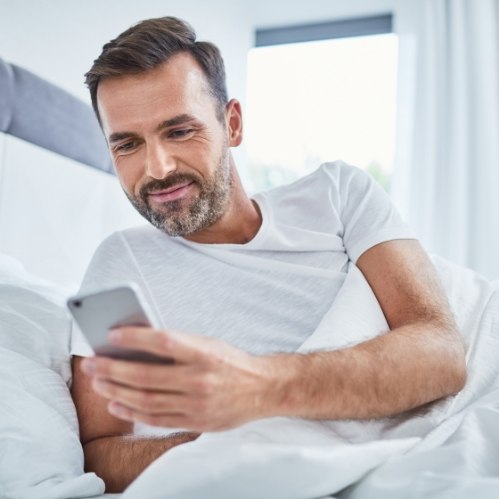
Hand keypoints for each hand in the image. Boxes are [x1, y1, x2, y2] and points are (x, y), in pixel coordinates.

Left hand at [80, 328, 274, 431]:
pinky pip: (157, 419)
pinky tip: (116, 403)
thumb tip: (139, 344)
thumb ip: (180, 345)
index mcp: (205, 353)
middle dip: (113, 369)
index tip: (112, 334)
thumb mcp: (209, 344)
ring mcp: (197, 403)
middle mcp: (200, 379)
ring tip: (98, 382)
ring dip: (117, 390)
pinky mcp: (195, 421)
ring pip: (147, 399)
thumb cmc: (232, 362)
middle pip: (146, 374)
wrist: (263, 389)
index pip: (164, 341)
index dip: (135, 337)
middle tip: (91, 363)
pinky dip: (133, 412)